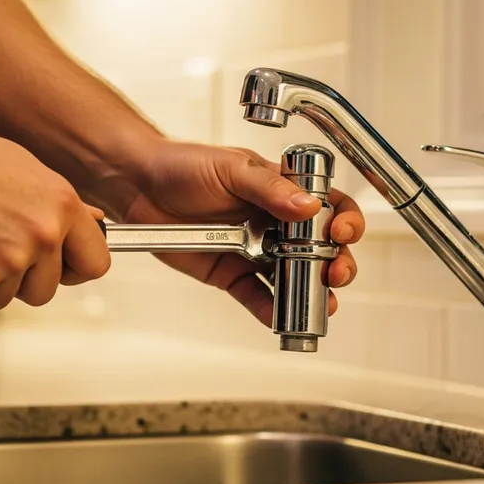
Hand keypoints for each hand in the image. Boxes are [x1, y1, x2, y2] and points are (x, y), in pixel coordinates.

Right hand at [0, 118, 109, 309]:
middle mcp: (41, 237)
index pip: (96, 263)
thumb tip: (91, 224)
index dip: (77, 269)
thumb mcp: (27, 170)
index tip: (64, 268)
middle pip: (48, 290)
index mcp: (62, 207)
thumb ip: (61, 207)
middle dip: (24, 278)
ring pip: (8, 298)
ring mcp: (6, 263)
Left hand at [125, 143, 364, 324]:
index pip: (327, 205)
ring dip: (313, 293)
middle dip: (338, 264)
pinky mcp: (231, 273)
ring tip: (321, 305)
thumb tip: (308, 206)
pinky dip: (271, 311)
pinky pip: (257, 296)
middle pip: (321, 248)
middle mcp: (273, 222)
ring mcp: (254, 250)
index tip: (343, 232)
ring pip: (295, 277)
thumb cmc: (182, 164)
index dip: (344, 220)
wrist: (138, 186)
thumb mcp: (230, 168)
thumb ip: (269, 188)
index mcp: (280, 190)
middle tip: (336, 274)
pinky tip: (282, 319)